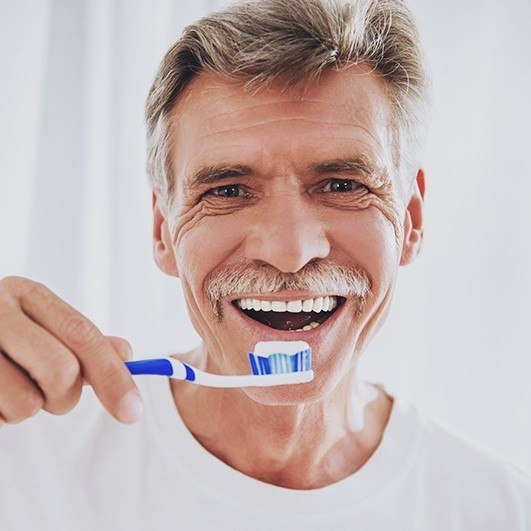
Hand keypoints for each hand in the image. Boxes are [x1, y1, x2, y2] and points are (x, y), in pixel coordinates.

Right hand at [0, 276, 143, 427]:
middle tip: (51, 394)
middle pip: (62, 371)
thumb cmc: (4, 336)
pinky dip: (1, 418)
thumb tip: (127, 353)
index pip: (83, 336)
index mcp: (27, 294)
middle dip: (66, 396)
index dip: (113, 376)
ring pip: (27, 405)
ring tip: (11, 391)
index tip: (134, 412)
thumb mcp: (41, 326)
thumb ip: (82, 341)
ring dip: (27, 410)